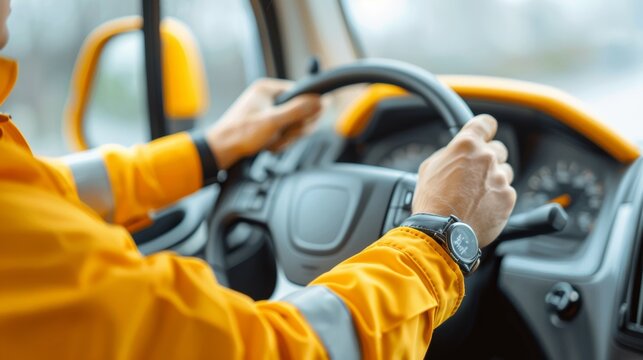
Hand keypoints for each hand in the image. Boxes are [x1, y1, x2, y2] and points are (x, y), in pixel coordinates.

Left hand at [206, 78, 321, 168]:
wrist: (221, 150)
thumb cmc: (240, 133)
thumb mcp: (272, 121)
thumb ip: (298, 110)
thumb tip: (318, 101)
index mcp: (268, 89)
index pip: (301, 93)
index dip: (307, 110)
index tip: (307, 123)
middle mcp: (269, 97)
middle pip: (300, 110)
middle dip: (295, 128)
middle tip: (285, 136)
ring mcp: (268, 111)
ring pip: (293, 124)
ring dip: (287, 137)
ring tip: (273, 142)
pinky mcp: (267, 124)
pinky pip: (284, 132)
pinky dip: (280, 141)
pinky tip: (269, 145)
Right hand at [412, 115, 516, 247]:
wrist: (442, 231)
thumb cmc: (432, 202)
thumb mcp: (429, 168)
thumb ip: (448, 155)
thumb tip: (456, 154)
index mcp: (466, 145)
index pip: (485, 123)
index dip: (485, 129)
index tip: (485, 134)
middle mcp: (487, 157)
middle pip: (498, 149)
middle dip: (488, 159)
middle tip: (474, 174)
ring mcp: (500, 178)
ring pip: (504, 172)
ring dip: (493, 180)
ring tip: (476, 195)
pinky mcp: (508, 197)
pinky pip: (506, 193)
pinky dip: (496, 199)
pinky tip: (480, 208)